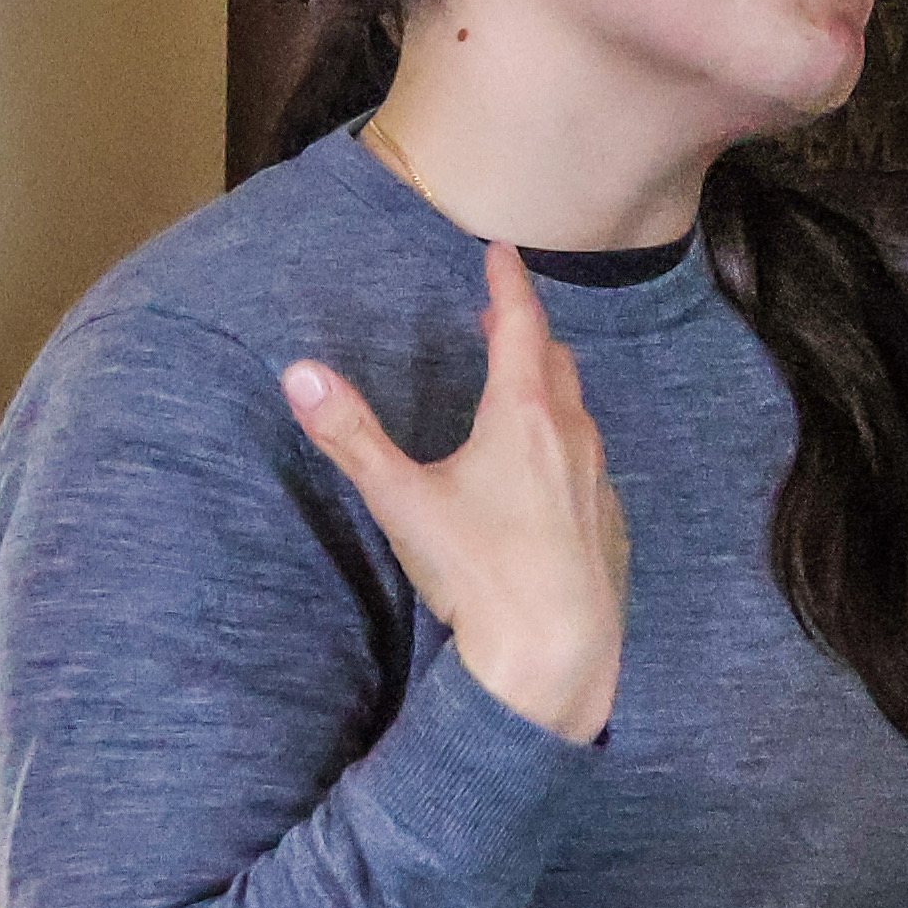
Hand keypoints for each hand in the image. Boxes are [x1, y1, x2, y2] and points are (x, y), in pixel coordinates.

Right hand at [283, 241, 630, 745]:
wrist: (555, 653)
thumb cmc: (479, 573)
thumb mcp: (402, 501)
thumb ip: (351, 436)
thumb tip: (300, 374)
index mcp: (523, 417)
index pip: (521, 326)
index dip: (509, 285)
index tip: (501, 254)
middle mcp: (571, 437)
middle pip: (555, 363)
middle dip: (527, 333)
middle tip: (501, 317)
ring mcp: (597, 481)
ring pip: (578, 412)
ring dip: (550, 387)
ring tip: (522, 386)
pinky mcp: (607, 522)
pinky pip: (590, 463)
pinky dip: (567, 443)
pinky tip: (548, 470)